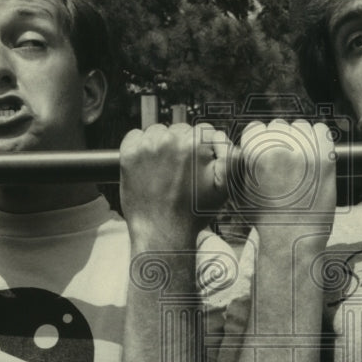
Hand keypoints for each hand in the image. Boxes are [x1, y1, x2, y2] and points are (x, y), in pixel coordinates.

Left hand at [120, 122, 227, 246]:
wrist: (161, 232)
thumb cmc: (192, 213)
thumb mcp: (223, 188)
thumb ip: (232, 159)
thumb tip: (222, 137)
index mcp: (195, 144)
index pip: (201, 130)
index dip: (200, 146)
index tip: (195, 162)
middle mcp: (170, 140)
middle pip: (178, 130)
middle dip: (180, 146)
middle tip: (178, 171)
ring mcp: (147, 146)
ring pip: (157, 132)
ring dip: (160, 145)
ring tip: (162, 169)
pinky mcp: (128, 154)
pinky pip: (135, 135)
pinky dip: (139, 146)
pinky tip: (146, 165)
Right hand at [233, 119, 335, 235]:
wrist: (291, 238)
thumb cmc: (263, 216)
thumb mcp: (238, 188)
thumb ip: (238, 161)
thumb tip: (238, 141)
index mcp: (254, 151)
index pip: (255, 128)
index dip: (259, 142)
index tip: (265, 155)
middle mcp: (278, 147)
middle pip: (278, 126)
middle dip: (280, 141)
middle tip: (284, 164)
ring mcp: (304, 151)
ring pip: (301, 127)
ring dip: (300, 139)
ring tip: (299, 162)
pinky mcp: (325, 158)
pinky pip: (321, 131)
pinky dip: (319, 140)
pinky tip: (314, 157)